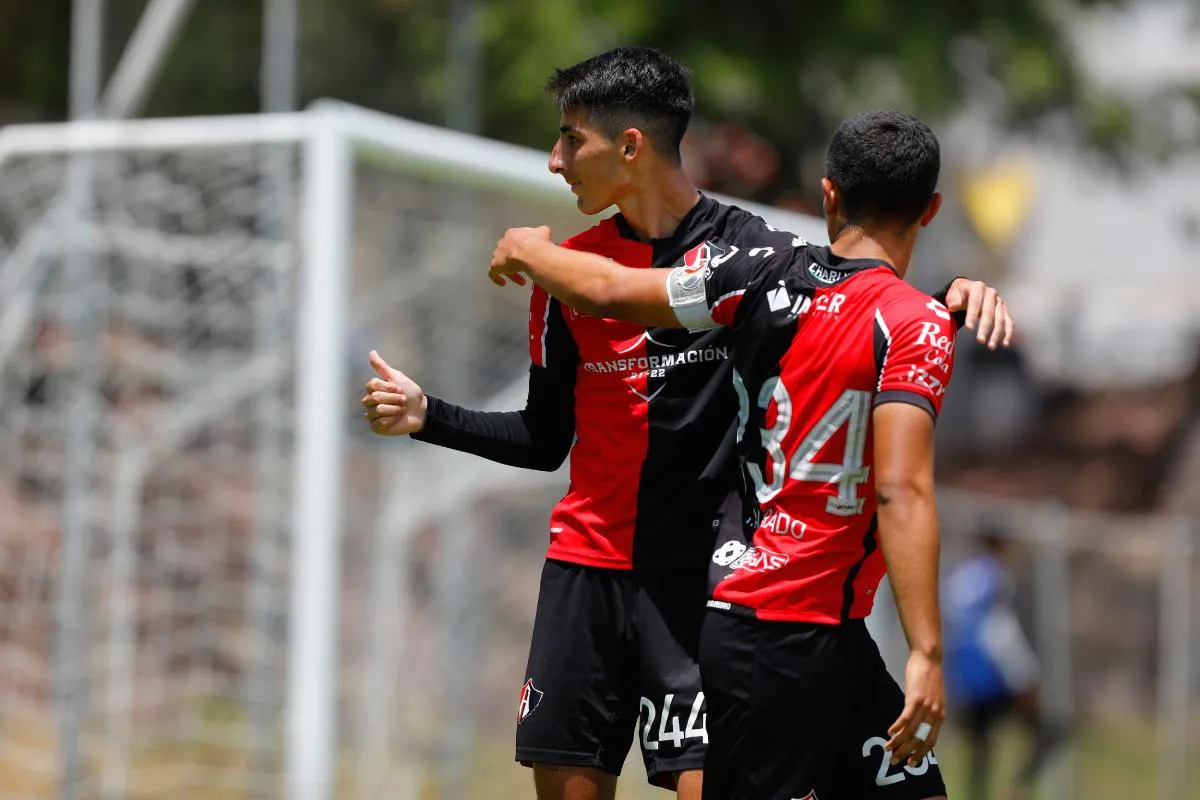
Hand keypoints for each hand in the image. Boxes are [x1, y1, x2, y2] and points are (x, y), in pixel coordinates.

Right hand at [361, 350, 426, 435]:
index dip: (388, 387)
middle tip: (403, 400)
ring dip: (394, 409)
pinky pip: (378, 423)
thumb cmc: (410, 393)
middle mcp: (370, 401)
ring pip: (378, 410)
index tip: (400, 389)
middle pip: (375, 398)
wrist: (421, 410)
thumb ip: (382, 367)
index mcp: (373, 389)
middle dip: (394, 398)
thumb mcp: (397, 377)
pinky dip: (391, 420)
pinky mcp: (376, 427)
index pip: (372, 385)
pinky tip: (397, 419)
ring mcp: (372, 415)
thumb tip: (371, 352)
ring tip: (402, 410)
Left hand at [489, 225, 552, 286]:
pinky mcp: (495, 265)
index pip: (515, 241)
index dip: (522, 250)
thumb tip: (543, 233)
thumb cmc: (537, 243)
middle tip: (525, 268)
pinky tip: (503, 283)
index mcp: (513, 234)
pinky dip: (497, 278)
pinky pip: (493, 273)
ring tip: (521, 280)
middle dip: (516, 261)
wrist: (530, 253)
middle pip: (507, 252)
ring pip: (501, 263)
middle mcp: (503, 243)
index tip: (528, 256)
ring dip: (511, 271)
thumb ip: (541, 233)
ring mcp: (497, 254)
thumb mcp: (543, 233)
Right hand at [885, 651, 944, 767]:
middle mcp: (935, 715)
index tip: (911, 763)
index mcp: (940, 716)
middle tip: (895, 761)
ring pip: (911, 732)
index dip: (920, 754)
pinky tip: (889, 732)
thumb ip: (928, 711)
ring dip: (898, 742)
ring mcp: (926, 707)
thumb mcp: (932, 698)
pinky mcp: (916, 699)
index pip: (930, 741)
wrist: (929, 658)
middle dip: (907, 753)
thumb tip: (917, 723)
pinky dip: (897, 727)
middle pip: (920, 740)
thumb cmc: (928, 676)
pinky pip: (905, 718)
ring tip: (888, 748)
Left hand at [944, 278, 1013, 349]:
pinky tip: (1004, 343)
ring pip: (1000, 319)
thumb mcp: (953, 293)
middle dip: (985, 327)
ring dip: (997, 334)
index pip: (975, 302)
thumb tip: (954, 306)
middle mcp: (991, 294)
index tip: (969, 328)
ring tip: (991, 346)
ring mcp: (999, 302)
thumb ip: (953, 299)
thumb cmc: (960, 294)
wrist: (969, 290)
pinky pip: (1008, 322)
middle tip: (980, 340)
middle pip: (989, 312)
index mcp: (978, 288)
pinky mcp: (1004, 310)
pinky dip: (1008, 333)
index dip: (972, 315)